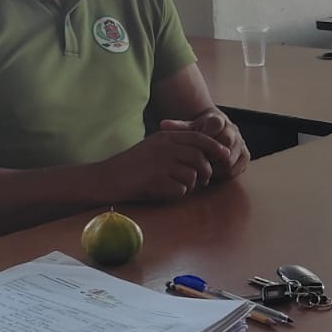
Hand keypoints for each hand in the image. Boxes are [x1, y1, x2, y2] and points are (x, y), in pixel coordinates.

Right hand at [100, 129, 232, 200]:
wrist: (107, 178)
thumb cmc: (132, 165)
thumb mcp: (153, 146)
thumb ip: (176, 145)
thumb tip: (203, 153)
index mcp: (165, 137)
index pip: (199, 138)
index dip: (215, 147)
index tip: (224, 156)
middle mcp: (165, 148)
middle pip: (199, 158)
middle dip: (205, 171)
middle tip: (202, 180)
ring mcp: (161, 165)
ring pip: (192, 176)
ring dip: (189, 185)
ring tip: (174, 185)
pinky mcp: (156, 182)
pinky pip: (180, 190)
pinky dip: (176, 194)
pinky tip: (162, 191)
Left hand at [159, 111, 249, 179]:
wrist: (213, 133)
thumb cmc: (197, 131)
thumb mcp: (187, 128)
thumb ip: (177, 127)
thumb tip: (163, 125)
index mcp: (219, 119)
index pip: (216, 124)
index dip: (205, 136)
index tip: (194, 145)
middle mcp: (233, 130)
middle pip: (226, 141)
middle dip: (210, 154)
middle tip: (198, 161)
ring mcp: (241, 144)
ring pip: (230, 159)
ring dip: (215, 166)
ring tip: (203, 168)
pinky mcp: (245, 157)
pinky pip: (236, 169)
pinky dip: (223, 173)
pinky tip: (212, 173)